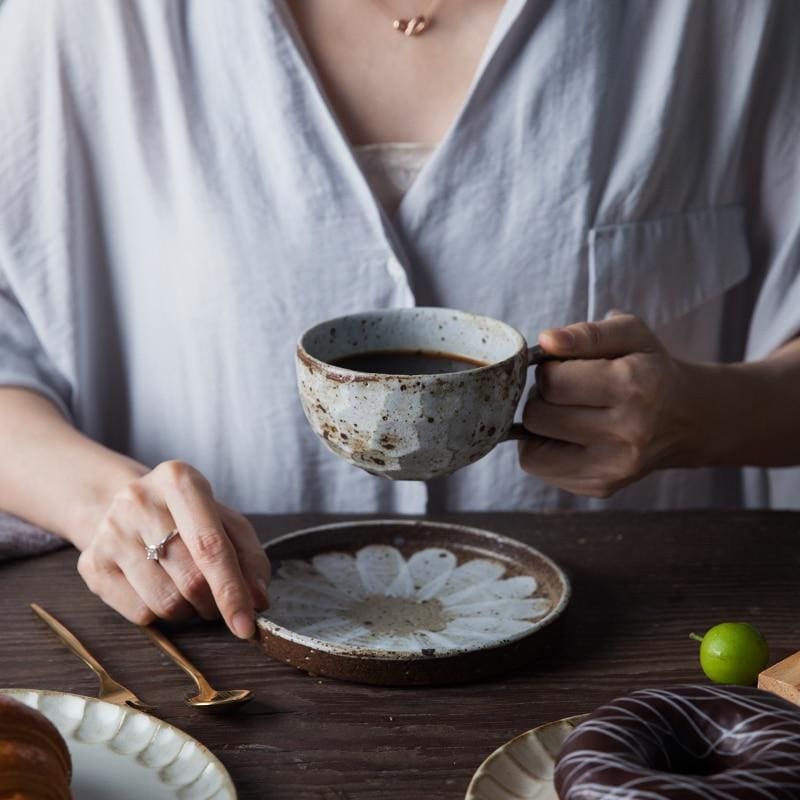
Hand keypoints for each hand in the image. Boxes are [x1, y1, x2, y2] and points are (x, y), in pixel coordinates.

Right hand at [77, 460, 270, 637]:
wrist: (125, 506)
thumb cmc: (188, 518)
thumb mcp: (226, 523)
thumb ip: (249, 558)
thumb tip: (257, 600)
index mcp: (179, 480)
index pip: (210, 546)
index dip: (232, 590)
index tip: (246, 624)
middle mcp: (139, 501)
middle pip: (191, 579)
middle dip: (214, 603)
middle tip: (218, 602)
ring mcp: (110, 531)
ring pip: (166, 602)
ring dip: (189, 611)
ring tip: (190, 591)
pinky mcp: (91, 563)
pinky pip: (140, 613)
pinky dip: (162, 615)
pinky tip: (162, 589)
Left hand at [519, 313, 699, 497]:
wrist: (690, 418)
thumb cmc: (652, 369)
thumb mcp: (630, 334)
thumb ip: (586, 333)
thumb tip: (545, 341)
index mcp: (632, 387)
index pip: (553, 383)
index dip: (548, 370)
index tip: (563, 368)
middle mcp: (626, 433)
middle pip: (538, 416)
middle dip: (541, 398)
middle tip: (562, 391)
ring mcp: (614, 467)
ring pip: (532, 452)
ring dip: (538, 428)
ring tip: (563, 413)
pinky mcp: (602, 487)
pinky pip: (543, 470)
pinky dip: (545, 450)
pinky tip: (569, 435)